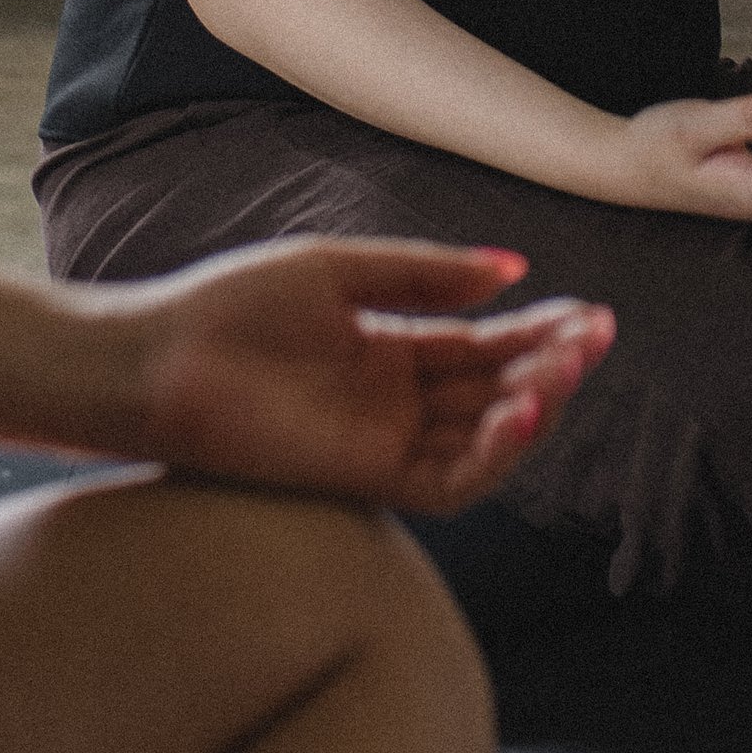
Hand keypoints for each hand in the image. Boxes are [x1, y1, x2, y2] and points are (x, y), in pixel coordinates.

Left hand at [102, 239, 615, 512]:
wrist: (157, 361)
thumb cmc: (231, 308)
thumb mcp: (338, 274)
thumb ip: (424, 276)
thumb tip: (513, 270)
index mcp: (388, 351)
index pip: (483, 347)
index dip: (536, 331)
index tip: (587, 311)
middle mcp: (394, 403)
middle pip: (494, 392)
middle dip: (549, 366)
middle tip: (594, 335)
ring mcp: (383, 443)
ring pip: (482, 440)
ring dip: (532, 409)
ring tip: (563, 369)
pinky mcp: (366, 478)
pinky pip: (448, 482)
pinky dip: (491, 455)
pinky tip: (519, 413)